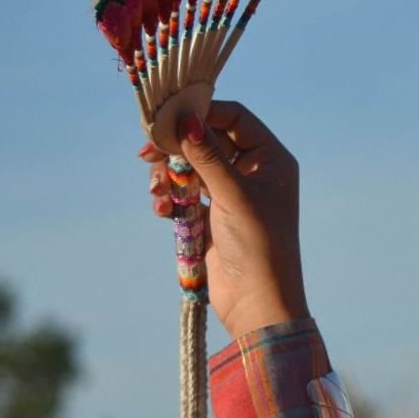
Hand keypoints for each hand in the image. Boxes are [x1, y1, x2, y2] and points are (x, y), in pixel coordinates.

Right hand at [141, 100, 309, 338]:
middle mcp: (253, 171)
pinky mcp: (212, 216)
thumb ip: (207, 154)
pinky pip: (185, 194)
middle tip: (147, 153)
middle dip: (177, 146)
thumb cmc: (258, 246)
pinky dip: (171, 197)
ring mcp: (231, 194)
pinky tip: (162, 209)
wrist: (257, 304)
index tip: (168, 118)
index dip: (202, 113)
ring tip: (157, 190)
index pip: (234, 117)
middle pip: (208, 139)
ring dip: (169, 174)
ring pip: (191, 167)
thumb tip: (185, 117)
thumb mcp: (233, 194)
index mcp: (271, 159)